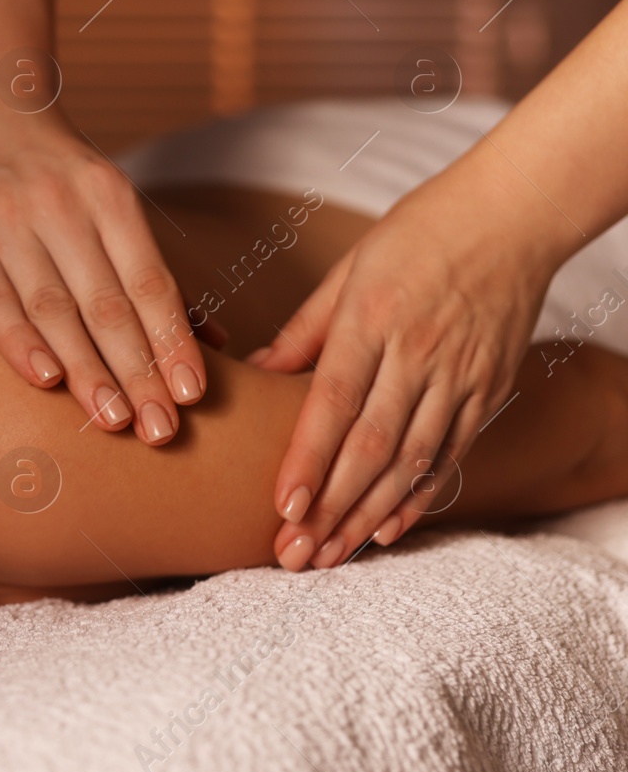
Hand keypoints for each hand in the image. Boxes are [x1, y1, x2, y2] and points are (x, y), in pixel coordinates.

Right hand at [0, 104, 206, 443]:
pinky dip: (18, 341)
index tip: (193, 396)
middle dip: (138, 371)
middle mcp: (58, 204)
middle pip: (106, 303)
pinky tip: (46, 380)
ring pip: (53, 308)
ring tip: (113, 420)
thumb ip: (150, 271)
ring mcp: (4, 219)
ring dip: (86, 369)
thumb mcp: (109, 201)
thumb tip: (216, 341)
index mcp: (108, 193)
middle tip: (162, 431)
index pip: (148, 281)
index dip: (172, 340)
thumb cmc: (57, 174)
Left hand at [248, 169, 556, 569]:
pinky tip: (387, 529)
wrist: (514, 215)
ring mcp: (460, 376)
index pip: (334, 404)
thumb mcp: (349, 269)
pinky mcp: (489, 389)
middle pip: (370, 447)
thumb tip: (256, 376)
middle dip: (329, 508)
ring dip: (367, 515)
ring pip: (410, 461)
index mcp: (373, 319)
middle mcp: (419, 354)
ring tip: (329, 555)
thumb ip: (304, 330)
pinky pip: (451, 454)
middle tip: (293, 556)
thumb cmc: (418, 233)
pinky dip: (418, 496)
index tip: (280, 508)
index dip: (307, 460)